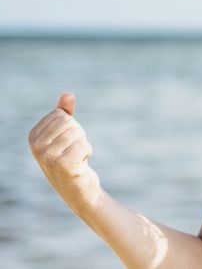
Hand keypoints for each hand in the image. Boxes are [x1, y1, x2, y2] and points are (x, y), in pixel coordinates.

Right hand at [27, 92, 102, 211]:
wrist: (77, 187)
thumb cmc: (71, 156)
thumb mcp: (66, 132)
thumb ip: (65, 113)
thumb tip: (67, 94)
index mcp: (33, 136)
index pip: (61, 115)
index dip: (70, 126)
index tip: (65, 141)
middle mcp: (35, 146)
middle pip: (69, 123)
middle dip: (78, 135)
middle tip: (72, 151)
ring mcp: (46, 156)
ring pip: (77, 134)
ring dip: (83, 144)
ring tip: (75, 157)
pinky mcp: (62, 165)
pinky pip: (83, 145)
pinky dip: (86, 152)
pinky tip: (79, 164)